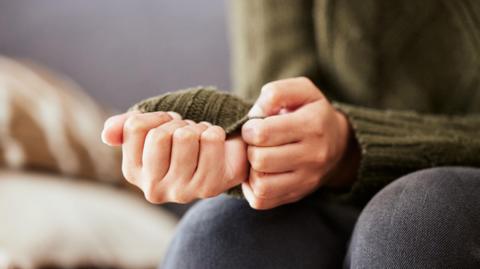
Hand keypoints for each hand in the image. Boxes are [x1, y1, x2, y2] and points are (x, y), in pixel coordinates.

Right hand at [101, 111, 247, 203]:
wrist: (223, 156)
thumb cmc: (183, 142)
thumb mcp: (151, 129)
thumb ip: (124, 127)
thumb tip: (107, 134)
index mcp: (132, 172)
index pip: (135, 127)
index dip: (158, 118)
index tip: (169, 127)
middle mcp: (153, 189)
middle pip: (159, 135)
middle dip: (178, 125)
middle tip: (187, 134)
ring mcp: (180, 192)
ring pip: (185, 136)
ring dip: (197, 129)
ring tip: (200, 140)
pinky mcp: (208, 188)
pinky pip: (211, 139)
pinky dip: (215, 132)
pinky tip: (215, 146)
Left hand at [241, 77, 358, 209]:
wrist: (340, 144)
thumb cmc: (312, 113)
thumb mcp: (301, 91)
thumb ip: (276, 93)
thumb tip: (255, 114)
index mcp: (312, 125)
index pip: (264, 133)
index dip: (249, 128)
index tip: (254, 127)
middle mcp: (313, 156)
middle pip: (260, 160)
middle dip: (249, 149)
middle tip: (255, 143)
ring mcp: (307, 180)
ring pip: (261, 184)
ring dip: (251, 171)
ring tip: (257, 159)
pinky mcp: (298, 195)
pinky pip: (262, 200)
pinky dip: (252, 188)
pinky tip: (258, 173)